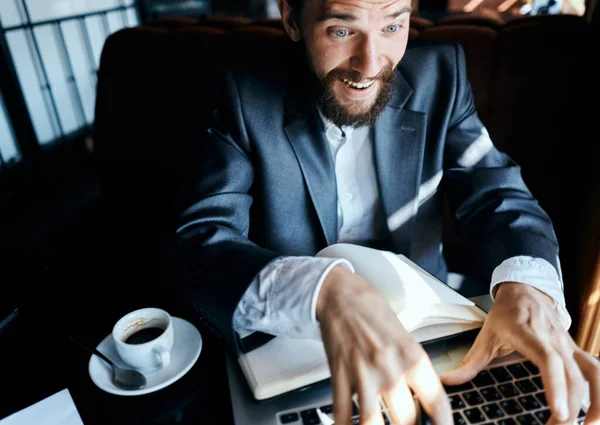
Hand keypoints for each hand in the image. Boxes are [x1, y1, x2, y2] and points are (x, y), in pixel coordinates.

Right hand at [316, 266, 452, 424]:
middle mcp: (390, 368)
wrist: (342, 296)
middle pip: (407, 420)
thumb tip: (422, 398)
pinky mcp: (340, 374)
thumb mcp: (405, 337)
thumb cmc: (373, 312)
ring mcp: (363, 373)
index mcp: (412, 357)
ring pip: (372, 422)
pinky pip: (342, 412)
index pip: (436, 402)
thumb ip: (413, 368)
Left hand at [441, 282, 598, 424]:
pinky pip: (595, 371)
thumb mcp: (485, 335)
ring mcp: (568, 345)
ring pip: (590, 374)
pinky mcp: (575, 350)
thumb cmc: (506, 313)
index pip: (548, 360)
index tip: (558, 411)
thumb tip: (448, 381)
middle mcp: (554, 340)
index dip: (555, 385)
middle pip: (571, 375)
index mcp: (529, 333)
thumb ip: (470, 362)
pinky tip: (596, 415)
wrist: (525, 290)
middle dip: (569, 406)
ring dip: (594, 401)